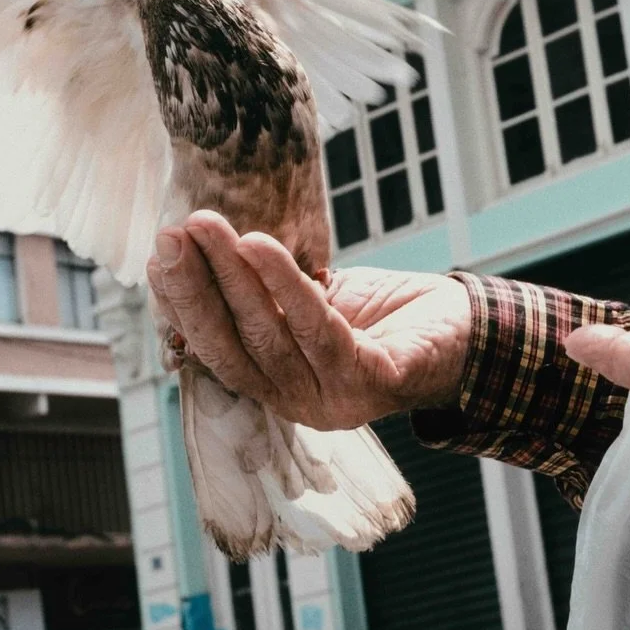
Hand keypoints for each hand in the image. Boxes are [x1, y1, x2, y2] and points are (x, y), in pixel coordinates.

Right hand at [147, 209, 471, 429]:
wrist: (471, 330)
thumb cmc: (388, 314)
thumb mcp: (318, 300)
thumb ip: (268, 294)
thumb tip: (200, 255)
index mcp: (281, 384)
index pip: (218, 349)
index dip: (184, 306)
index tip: (158, 257)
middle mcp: (300, 402)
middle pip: (234, 345)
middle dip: (195, 288)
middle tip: (170, 236)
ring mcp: (335, 400)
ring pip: (270, 335)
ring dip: (232, 277)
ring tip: (207, 228)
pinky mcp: (372, 384)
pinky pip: (321, 330)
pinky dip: (286, 285)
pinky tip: (259, 245)